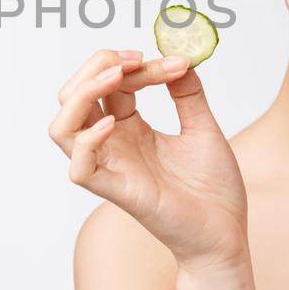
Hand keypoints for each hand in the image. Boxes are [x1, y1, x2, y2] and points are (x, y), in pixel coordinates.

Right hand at [47, 49, 249, 270]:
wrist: (226, 232)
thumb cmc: (213, 190)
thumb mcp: (203, 128)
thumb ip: (187, 93)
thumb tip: (180, 57)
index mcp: (129, 129)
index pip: (112, 84)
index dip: (134, 65)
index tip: (174, 61)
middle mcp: (112, 145)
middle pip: (73, 97)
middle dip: (96, 66)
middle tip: (134, 59)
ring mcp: (111, 167)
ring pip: (62, 128)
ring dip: (82, 94)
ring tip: (116, 78)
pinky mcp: (117, 192)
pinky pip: (79, 168)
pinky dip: (88, 141)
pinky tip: (115, 124)